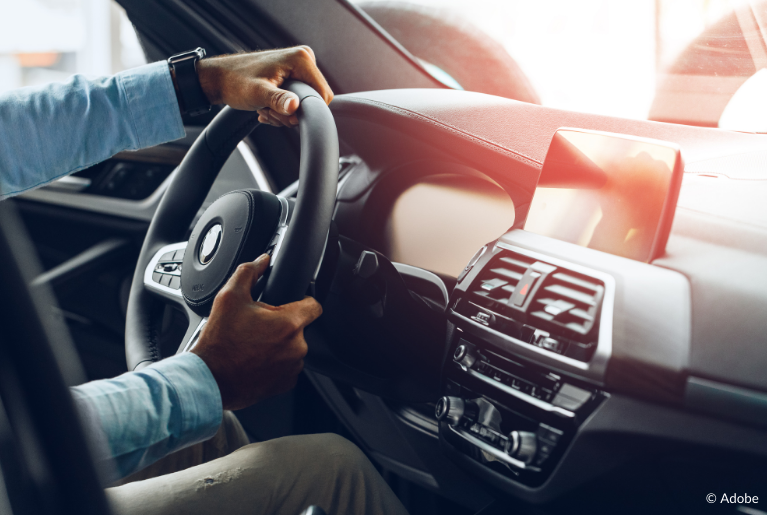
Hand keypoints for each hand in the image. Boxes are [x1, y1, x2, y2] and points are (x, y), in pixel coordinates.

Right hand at [191, 254, 322, 409]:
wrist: (209, 379)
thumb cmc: (219, 342)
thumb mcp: (229, 297)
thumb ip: (249, 272)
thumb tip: (262, 261)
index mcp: (289, 323)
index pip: (315, 305)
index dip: (303, 300)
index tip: (290, 303)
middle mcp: (297, 346)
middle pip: (300, 327)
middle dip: (282, 324)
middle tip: (259, 326)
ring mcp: (293, 367)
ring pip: (293, 347)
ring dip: (279, 344)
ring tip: (254, 344)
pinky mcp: (286, 383)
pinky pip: (287, 367)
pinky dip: (275, 362)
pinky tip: (256, 359)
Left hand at [195, 46, 333, 126]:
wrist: (219, 78)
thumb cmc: (234, 81)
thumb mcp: (257, 93)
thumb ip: (278, 100)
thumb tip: (294, 106)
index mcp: (301, 59)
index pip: (323, 95)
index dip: (306, 111)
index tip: (285, 114)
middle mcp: (303, 59)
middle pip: (314, 100)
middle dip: (293, 113)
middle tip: (271, 111)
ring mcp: (298, 66)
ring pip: (305, 103)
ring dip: (285, 113)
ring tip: (266, 109)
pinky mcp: (293, 74)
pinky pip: (298, 99)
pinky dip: (282, 109)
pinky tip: (267, 107)